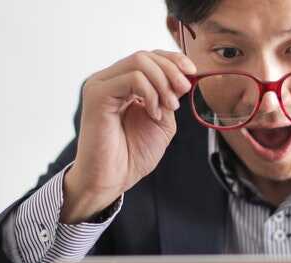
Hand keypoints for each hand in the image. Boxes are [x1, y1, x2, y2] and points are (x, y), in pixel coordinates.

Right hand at [61, 50, 196, 222]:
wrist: (113, 179)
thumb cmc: (132, 155)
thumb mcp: (162, 121)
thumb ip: (168, 97)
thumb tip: (182, 77)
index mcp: (122, 85)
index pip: (148, 57)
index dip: (173, 59)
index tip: (193, 72)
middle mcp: (109, 81)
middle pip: (145, 56)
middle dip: (171, 70)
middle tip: (184, 90)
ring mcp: (101, 85)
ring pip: (139, 62)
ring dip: (163, 82)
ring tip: (169, 107)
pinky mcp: (97, 94)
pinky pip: (132, 79)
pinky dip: (150, 93)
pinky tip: (153, 113)